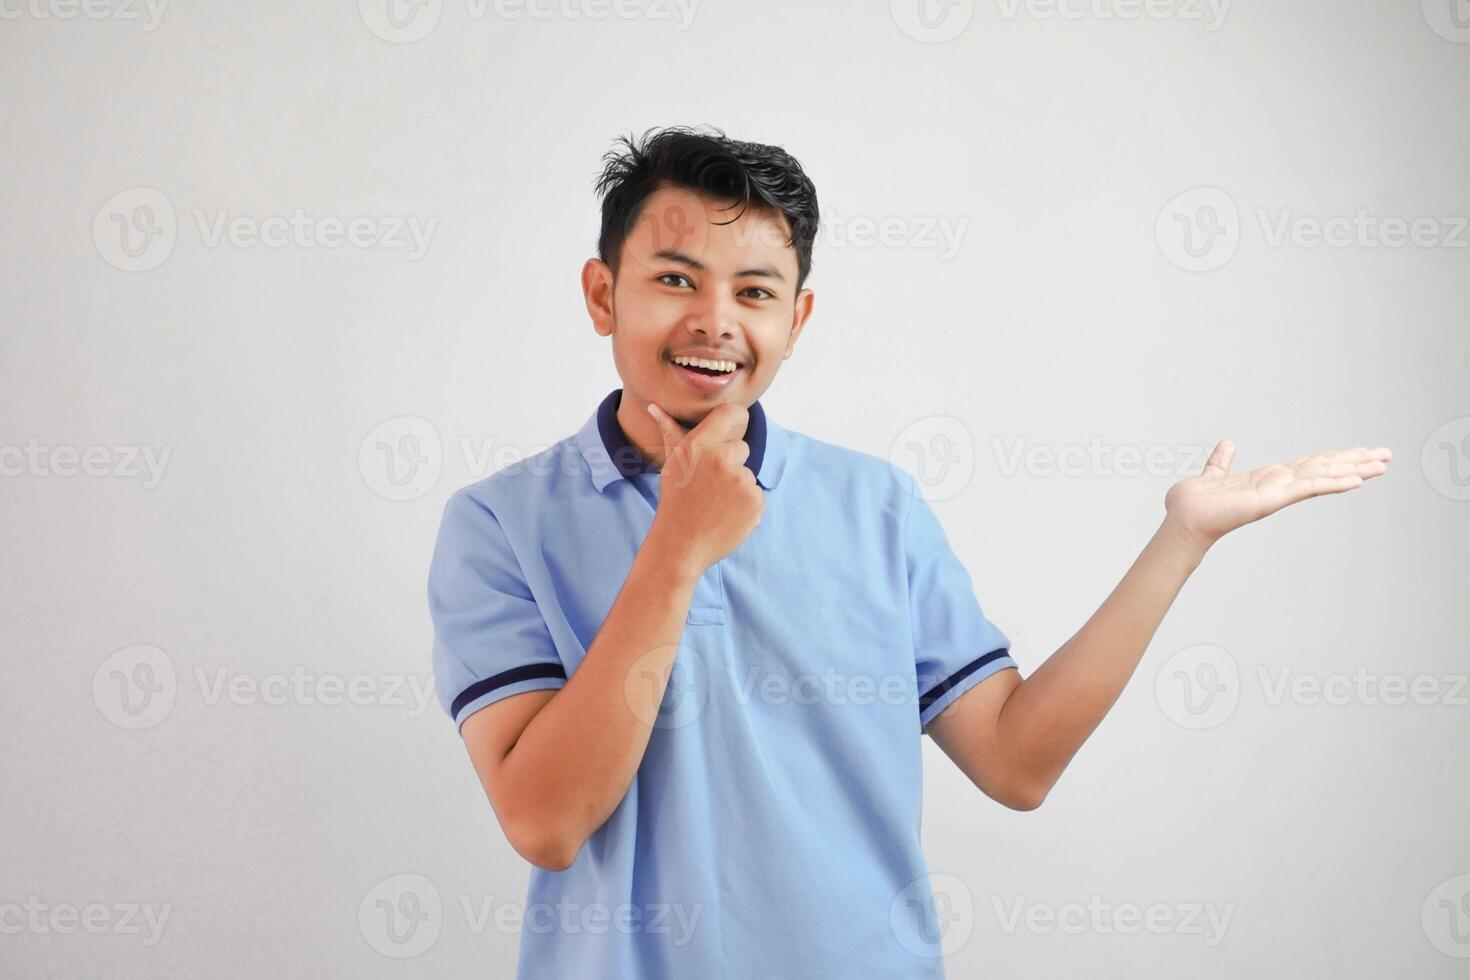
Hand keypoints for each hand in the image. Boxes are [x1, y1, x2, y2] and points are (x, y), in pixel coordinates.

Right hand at [644, 401, 764, 571]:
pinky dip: (746, 506)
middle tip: (710, 485)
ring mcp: (741, 480)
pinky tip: (726, 515)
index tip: (731, 431)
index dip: (735, 419)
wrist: (681, 544)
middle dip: (731, 464)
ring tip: (716, 504)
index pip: (732, 413)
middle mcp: (721, 458)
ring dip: (737, 488)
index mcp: (699, 445)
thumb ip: (670, 431)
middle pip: (742, 448)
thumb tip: (654, 406)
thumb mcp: (672, 462)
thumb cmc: (674, 500)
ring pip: (748, 474)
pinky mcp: (755, 500)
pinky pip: (756, 495)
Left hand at [1163, 440, 1391, 550]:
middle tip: (1387, 456)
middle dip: (1355, 462)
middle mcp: (1279, 486)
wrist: (1183, 520)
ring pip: (1324, 477)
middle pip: (1325, 469)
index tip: (1360, 452)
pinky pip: (1308, 488)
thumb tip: (1228, 444)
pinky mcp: (1272, 499)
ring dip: (1354, 470)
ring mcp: (1278, 494)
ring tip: (1382, 465)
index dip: (1335, 457)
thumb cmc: (1195, 504)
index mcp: (1268, 479)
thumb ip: (1221, 461)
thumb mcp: (1212, 475)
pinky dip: (1331, 482)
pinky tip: (1356, 479)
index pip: (1309, 465)